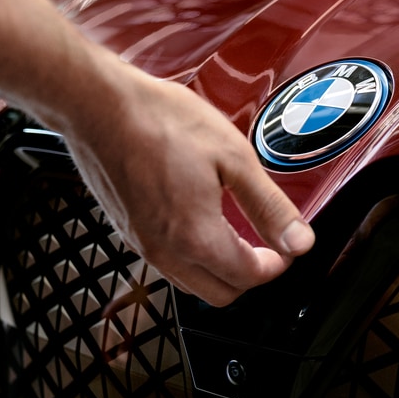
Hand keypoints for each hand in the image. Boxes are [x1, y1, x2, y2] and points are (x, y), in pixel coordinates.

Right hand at [59, 63, 314, 306]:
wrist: (99, 105)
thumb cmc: (161, 121)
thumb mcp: (234, 158)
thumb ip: (269, 206)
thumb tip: (299, 241)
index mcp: (195, 238)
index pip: (248, 277)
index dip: (278, 263)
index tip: (287, 244)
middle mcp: (163, 251)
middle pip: (220, 292)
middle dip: (251, 274)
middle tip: (267, 243)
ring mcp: (140, 243)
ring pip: (191, 281)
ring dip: (221, 267)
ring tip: (237, 230)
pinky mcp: (126, 230)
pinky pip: (167, 262)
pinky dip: (192, 254)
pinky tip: (202, 219)